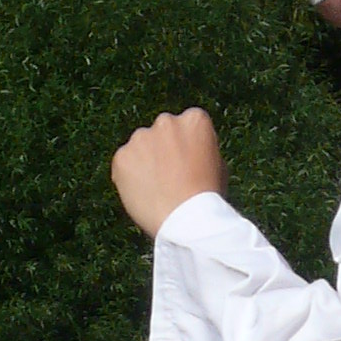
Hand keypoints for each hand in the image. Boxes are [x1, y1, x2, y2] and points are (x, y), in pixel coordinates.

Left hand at [110, 107, 225, 237]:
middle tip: (169, 178)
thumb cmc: (207, 197)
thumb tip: (189, 150)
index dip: (187, 146)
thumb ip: (201, 150)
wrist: (185, 220)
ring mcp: (141, 137)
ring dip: (145, 162)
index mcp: (195, 119)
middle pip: (162, 132)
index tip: (188, 164)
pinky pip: (123, 164)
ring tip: (156, 190)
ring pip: (140, 147)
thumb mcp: (218, 166)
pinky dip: (128, 177)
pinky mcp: (121, 156)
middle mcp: (166, 122)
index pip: (187, 125)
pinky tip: (143, 195)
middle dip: (163, 149)